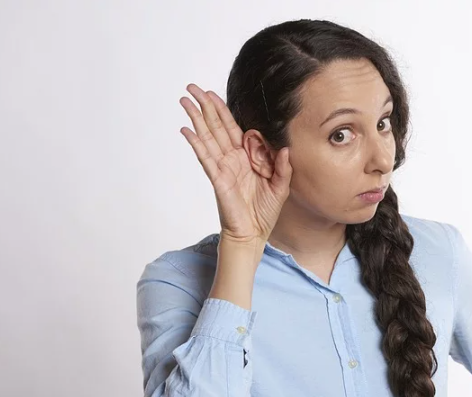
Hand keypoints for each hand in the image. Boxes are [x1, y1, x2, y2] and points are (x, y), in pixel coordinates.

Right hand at [179, 83, 291, 244]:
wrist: (254, 234)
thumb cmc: (264, 212)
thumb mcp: (281, 186)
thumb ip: (284, 167)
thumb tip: (286, 148)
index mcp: (246, 157)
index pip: (232, 128)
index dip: (222, 110)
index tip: (212, 94)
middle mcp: (231, 159)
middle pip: (216, 127)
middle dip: (205, 106)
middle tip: (192, 87)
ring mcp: (223, 167)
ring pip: (207, 137)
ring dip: (196, 118)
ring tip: (184, 100)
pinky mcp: (218, 179)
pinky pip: (206, 158)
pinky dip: (196, 143)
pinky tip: (187, 130)